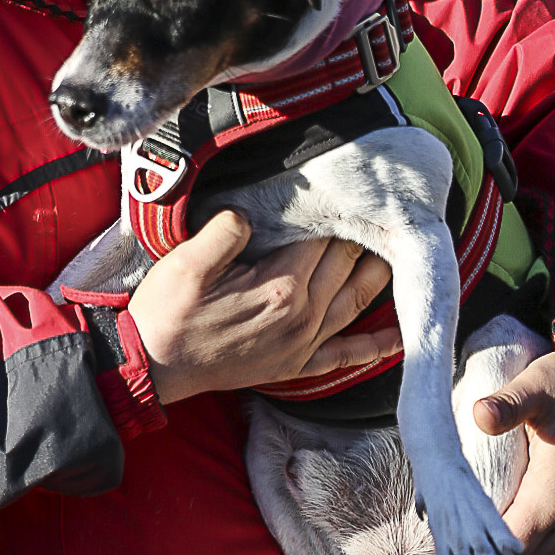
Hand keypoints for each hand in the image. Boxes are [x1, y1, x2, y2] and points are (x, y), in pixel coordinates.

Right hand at [128, 209, 398, 405]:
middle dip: (362, 235)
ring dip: (379, 276)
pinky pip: (347, 355)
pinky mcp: (297, 366)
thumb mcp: (188, 262)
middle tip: (377, 206)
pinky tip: (398, 336)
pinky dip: (375, 346)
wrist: (156, 365)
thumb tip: (252, 213)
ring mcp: (303, 345)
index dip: (336, 213)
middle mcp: (302, 317)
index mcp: (280, 286)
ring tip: (398, 248)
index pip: (323, 239)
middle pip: (345, 266)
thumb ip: (225, 231)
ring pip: (355, 303)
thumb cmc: (169, 310)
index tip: (350, 187)